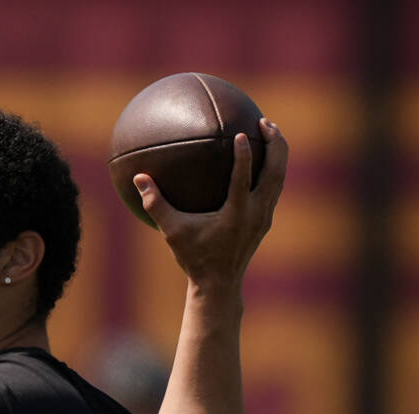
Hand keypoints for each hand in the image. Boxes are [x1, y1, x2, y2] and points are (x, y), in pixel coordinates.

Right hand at [134, 118, 287, 291]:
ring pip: (279, 178)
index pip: (243, 179)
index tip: (240, 134)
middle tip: (265, 122)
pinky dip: (272, 168)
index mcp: (236, 215)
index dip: (243, 156)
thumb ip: (156, 204)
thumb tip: (139, 177)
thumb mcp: (172, 232)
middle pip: (275, 173)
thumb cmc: (193, 258)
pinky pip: (274, 187)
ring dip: (278, 154)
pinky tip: (263, 158)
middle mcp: (255, 213)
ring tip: (272, 132)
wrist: (219, 285)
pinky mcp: (265, 220)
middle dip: (275, 145)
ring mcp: (264, 217)